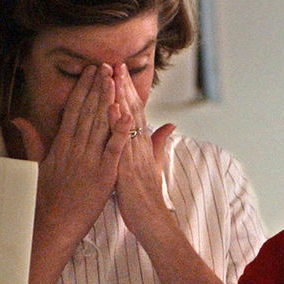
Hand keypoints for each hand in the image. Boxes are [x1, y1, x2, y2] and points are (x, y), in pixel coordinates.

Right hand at [12, 63, 133, 239]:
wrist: (53, 223)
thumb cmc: (46, 198)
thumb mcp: (36, 165)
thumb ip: (32, 140)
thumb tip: (19, 120)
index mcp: (61, 145)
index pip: (73, 110)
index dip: (83, 89)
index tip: (90, 72)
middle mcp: (75, 150)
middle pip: (87, 113)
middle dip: (97, 88)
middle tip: (106, 65)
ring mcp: (89, 162)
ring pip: (100, 126)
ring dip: (108, 102)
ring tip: (115, 80)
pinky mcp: (103, 177)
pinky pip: (113, 151)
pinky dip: (119, 133)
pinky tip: (126, 115)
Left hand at [111, 62, 173, 235]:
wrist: (153, 221)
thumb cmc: (148, 198)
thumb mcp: (154, 167)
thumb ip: (159, 144)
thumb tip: (170, 125)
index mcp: (142, 146)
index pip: (135, 113)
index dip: (128, 92)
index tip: (120, 71)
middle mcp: (139, 147)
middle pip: (131, 111)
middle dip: (123, 86)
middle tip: (115, 62)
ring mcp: (134, 156)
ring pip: (127, 121)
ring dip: (120, 97)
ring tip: (113, 75)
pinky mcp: (128, 168)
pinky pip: (122, 142)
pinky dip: (118, 123)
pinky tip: (113, 106)